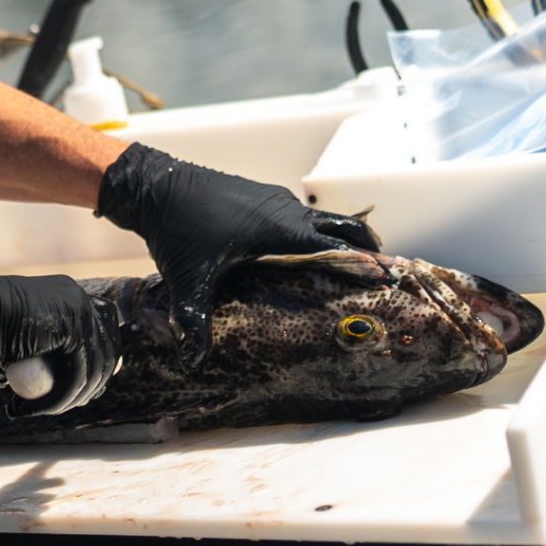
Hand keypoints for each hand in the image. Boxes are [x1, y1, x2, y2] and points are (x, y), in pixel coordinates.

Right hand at [0, 273, 120, 417]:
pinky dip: (55, 401)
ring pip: (91, 369)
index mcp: (66, 295)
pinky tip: (24, 409)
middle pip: (103, 352)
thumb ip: (46, 355)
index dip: (94, 369)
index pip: (99, 335)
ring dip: (65, 401)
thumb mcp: (21, 345)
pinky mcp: (76, 327)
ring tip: (29, 410)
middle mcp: (77, 297)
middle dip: (87, 388)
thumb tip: (69, 378)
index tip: (76, 395)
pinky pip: (76, 376)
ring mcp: (80, 308)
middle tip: (54, 408)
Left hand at [96, 143, 379, 371]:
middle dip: (365, 249)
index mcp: (278, 229)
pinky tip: (307, 252)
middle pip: (342, 227)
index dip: (364, 264)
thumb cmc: (177, 227)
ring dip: (341, 238)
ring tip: (354, 264)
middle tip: (383, 272)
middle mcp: (284, 211)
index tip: (390, 279)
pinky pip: (300, 215)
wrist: (156, 184)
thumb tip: (193, 361)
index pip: (336, 247)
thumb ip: (194, 320)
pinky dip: (316, 231)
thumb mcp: (188, 278)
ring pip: (322, 219)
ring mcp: (273, 200)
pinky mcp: (260, 197)